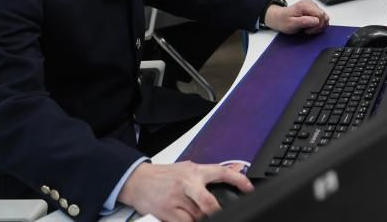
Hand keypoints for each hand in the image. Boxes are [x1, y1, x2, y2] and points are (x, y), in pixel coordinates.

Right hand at [118, 161, 252, 221]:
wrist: (138, 181)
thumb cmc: (165, 175)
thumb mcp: (188, 169)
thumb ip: (209, 173)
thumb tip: (234, 172)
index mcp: (195, 171)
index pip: (221, 172)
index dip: (238, 180)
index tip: (249, 188)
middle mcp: (187, 184)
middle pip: (209, 202)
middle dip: (217, 210)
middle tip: (222, 212)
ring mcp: (176, 199)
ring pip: (198, 216)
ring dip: (202, 217)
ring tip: (196, 211)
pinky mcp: (167, 213)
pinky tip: (188, 217)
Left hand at [264, 0, 329, 34]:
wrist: (279, 17)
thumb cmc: (283, 20)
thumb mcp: (291, 24)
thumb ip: (304, 21)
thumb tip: (317, 21)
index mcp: (305, 6)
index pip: (321, 15)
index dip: (317, 25)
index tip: (308, 30)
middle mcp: (310, 4)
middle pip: (324, 16)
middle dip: (318, 27)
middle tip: (308, 30)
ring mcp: (313, 6)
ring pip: (324, 17)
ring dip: (319, 26)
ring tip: (309, 29)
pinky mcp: (314, 9)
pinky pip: (322, 18)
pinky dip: (318, 24)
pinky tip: (311, 27)